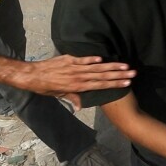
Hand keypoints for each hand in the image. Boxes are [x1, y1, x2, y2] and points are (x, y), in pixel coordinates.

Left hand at [13, 54, 135, 96]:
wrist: (32, 75)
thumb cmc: (45, 87)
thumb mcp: (59, 95)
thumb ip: (72, 98)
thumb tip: (80, 107)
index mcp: (77, 87)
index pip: (100, 85)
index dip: (114, 84)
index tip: (127, 82)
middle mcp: (78, 77)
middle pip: (102, 76)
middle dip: (118, 75)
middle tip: (132, 72)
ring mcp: (74, 67)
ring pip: (96, 67)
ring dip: (111, 66)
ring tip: (124, 65)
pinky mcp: (69, 58)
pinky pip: (83, 59)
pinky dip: (92, 59)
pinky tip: (102, 58)